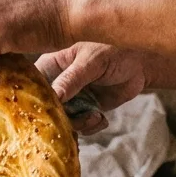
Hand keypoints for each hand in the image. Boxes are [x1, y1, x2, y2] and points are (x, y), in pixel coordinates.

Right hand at [35, 43, 149, 134]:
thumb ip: (71, 79)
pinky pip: (80, 126)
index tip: (54, 112)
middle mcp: (57, 83)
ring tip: (96, 116)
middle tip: (84, 117)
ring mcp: (70, 98)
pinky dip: (91, 126)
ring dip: (81, 124)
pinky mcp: (84, 109)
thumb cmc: (114, 50)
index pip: (34, 88)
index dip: (39, 103)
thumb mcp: (91, 62)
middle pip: (47, 109)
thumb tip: (53, 97)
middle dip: (65, 118)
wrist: (141, 63)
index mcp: (50, 66)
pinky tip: (101, 118)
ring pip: (63, 121)